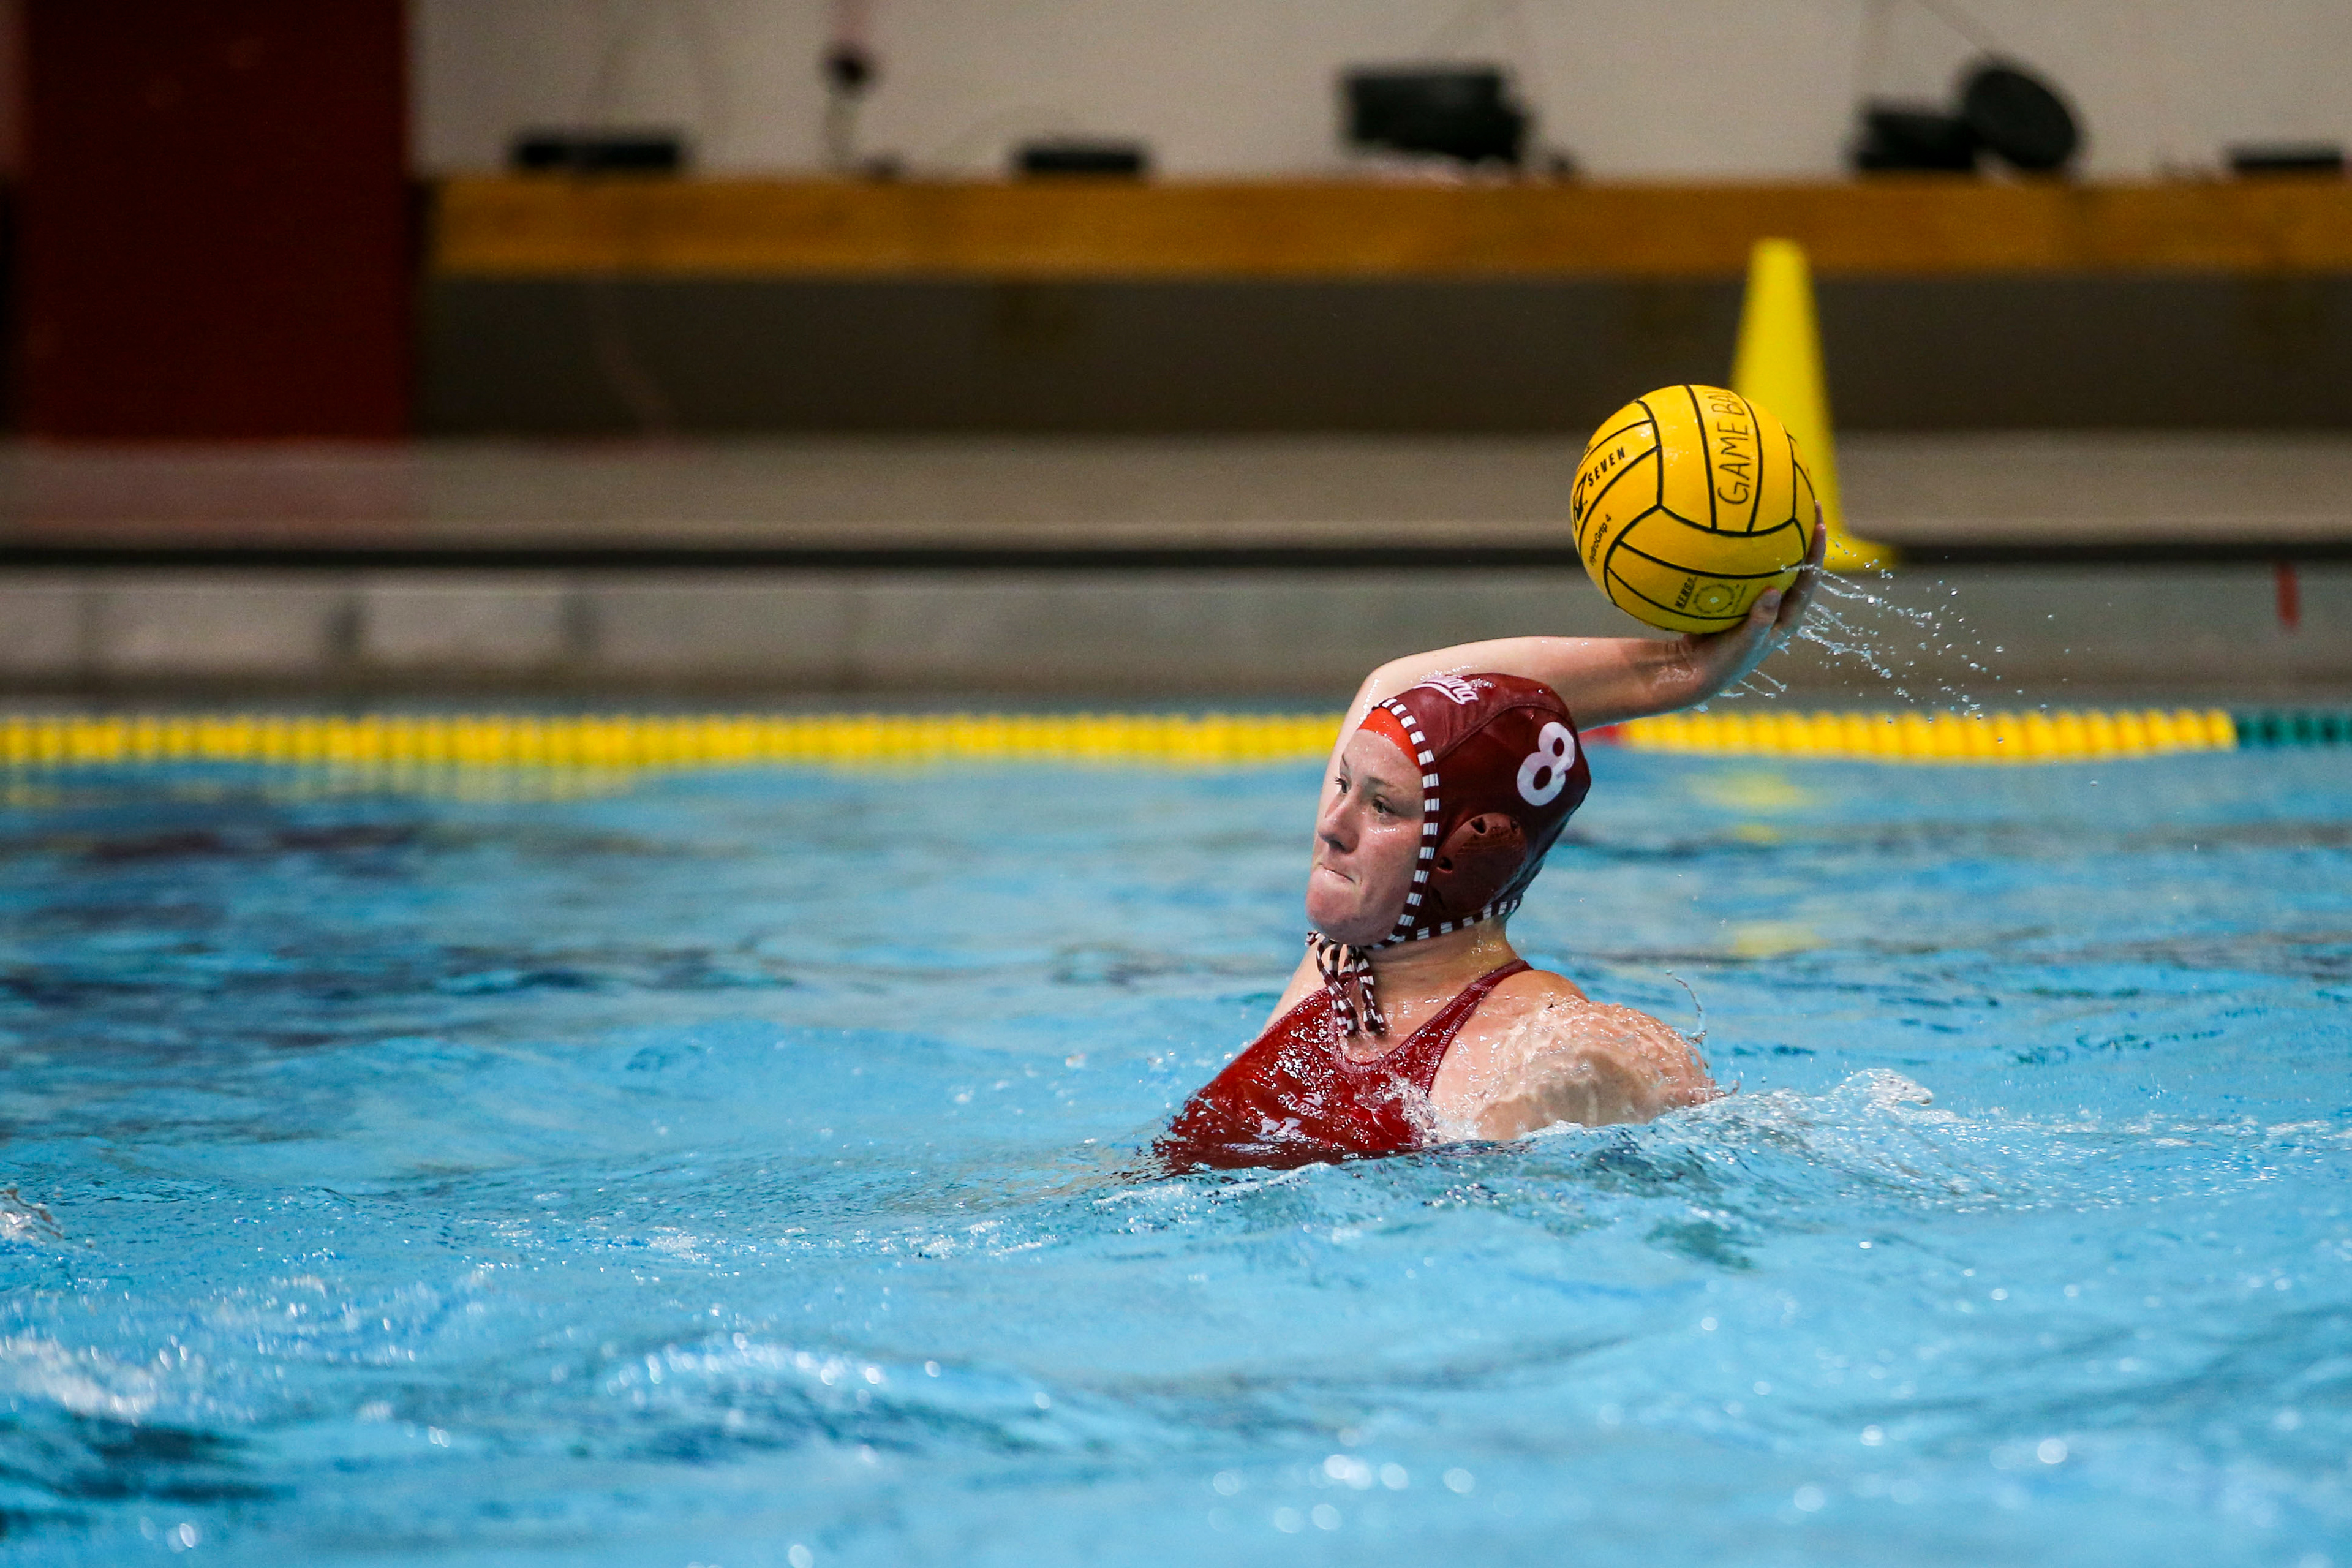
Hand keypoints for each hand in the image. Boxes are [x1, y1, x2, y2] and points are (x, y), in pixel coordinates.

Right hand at [1669, 512, 1827, 702]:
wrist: (1695, 671)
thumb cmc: (1724, 663)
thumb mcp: (1743, 644)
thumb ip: (1758, 621)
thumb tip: (1772, 591)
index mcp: (1787, 616)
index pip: (1809, 579)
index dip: (1816, 552)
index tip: (1819, 524)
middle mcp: (1777, 605)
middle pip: (1796, 564)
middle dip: (1802, 534)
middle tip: (1805, 502)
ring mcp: (1756, 600)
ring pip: (1771, 563)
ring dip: (1775, 537)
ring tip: (1774, 507)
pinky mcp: (1737, 598)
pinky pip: (1745, 568)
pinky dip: (1744, 550)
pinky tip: (1731, 530)